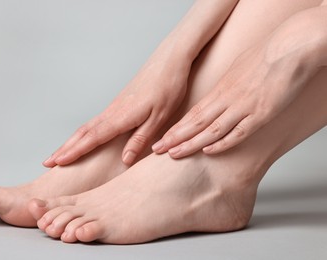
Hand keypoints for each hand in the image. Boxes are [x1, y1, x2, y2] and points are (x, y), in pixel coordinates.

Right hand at [43, 49, 190, 166]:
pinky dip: (84, 133)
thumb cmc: (168, 87)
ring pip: (87, 126)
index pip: (93, 138)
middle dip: (65, 148)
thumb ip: (141, 139)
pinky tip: (83, 138)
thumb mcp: (160, 117)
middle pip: (83, 132)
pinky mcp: (119, 103)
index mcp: (122, 116)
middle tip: (48, 162)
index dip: (75, 151)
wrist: (169, 60)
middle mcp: (113, 111)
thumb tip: (124, 159)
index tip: (58, 162)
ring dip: (71, 141)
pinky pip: (96, 121)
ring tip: (60, 153)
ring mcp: (114, 106)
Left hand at [152, 39, 315, 157]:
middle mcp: (227, 100)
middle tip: (158, 149)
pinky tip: (209, 152)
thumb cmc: (265, 54)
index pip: (193, 113)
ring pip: (211, 130)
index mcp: (220, 89)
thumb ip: (226, 85)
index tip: (163, 138)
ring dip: (192, 144)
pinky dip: (223, 143)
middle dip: (175, 138)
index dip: (176, 128)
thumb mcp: (237, 67)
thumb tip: (218, 93)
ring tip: (174, 154)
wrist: (289, 48)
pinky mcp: (261, 114)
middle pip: (195, 123)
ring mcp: (242, 108)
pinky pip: (238, 132)